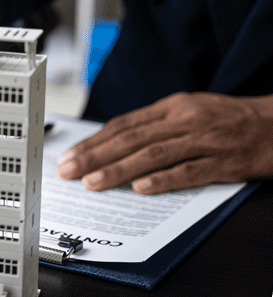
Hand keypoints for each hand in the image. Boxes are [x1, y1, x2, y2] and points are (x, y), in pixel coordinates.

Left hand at [56, 92, 272, 193]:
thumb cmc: (227, 119)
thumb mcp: (188, 111)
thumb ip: (155, 126)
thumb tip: (115, 142)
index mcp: (172, 107)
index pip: (123, 125)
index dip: (94, 141)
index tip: (71, 156)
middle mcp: (184, 120)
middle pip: (131, 139)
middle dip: (95, 156)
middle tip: (68, 170)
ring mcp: (205, 140)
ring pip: (153, 155)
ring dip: (119, 170)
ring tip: (93, 183)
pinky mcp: (226, 161)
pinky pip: (190, 171)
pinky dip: (164, 180)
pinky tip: (141, 188)